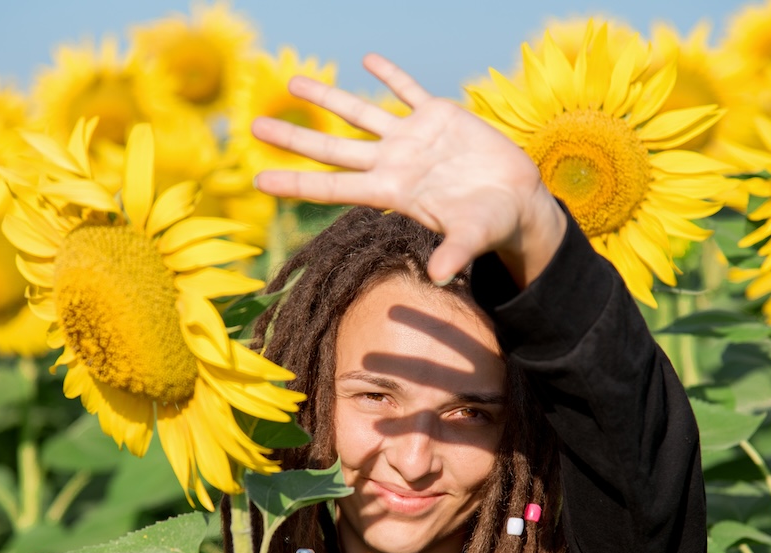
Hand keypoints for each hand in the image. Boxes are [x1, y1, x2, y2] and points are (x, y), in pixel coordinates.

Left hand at [251, 53, 565, 287]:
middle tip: (254, 126)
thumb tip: (441, 276)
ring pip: (360, 112)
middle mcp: (393, 162)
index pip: (331, 187)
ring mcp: (413, 138)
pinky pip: (408, 89)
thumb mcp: (472, 237)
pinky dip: (390, 73)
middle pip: (331, 149)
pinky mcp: (440, 116)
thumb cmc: (491, 224)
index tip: (257, 179)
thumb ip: (454, 252)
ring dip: (328, 97)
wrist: (517, 201)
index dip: (294, 182)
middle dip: (294, 137)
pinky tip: (368, 59)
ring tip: (295, 82)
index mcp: (391, 190)